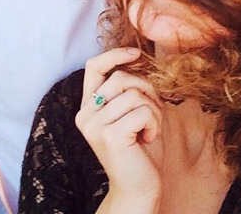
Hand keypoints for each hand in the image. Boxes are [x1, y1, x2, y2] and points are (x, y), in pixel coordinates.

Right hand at [76, 48, 162, 210]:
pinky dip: (154, 122)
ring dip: (153, 110)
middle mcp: (86, 115)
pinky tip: (148, 138)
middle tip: (153, 112)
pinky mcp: (109, 136)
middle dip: (146, 89)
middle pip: (121, 78)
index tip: (136, 54)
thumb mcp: (132, 111)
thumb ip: (128, 89)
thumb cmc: (140, 149)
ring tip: (150, 128)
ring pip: (134, 94)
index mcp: (89, 107)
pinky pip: (142, 111)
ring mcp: (94, 125)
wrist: (140, 188)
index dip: (114, 54)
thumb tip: (136, 58)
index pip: (94, 67)